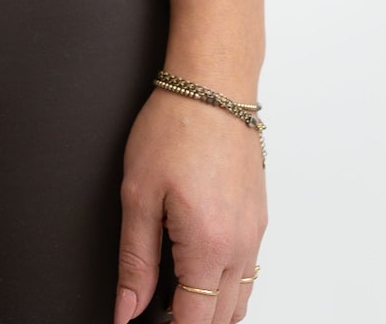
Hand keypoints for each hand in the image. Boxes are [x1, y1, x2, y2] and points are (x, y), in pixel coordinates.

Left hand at [114, 85, 266, 323]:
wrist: (213, 85)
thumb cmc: (175, 127)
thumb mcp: (138, 194)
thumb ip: (134, 261)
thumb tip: (127, 309)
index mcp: (209, 246)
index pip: (195, 322)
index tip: (148, 322)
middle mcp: (240, 246)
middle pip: (221, 318)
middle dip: (190, 321)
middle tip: (157, 306)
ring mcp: (254, 232)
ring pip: (240, 299)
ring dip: (211, 308)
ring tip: (177, 292)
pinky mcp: (258, 217)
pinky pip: (249, 271)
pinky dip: (226, 283)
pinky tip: (200, 264)